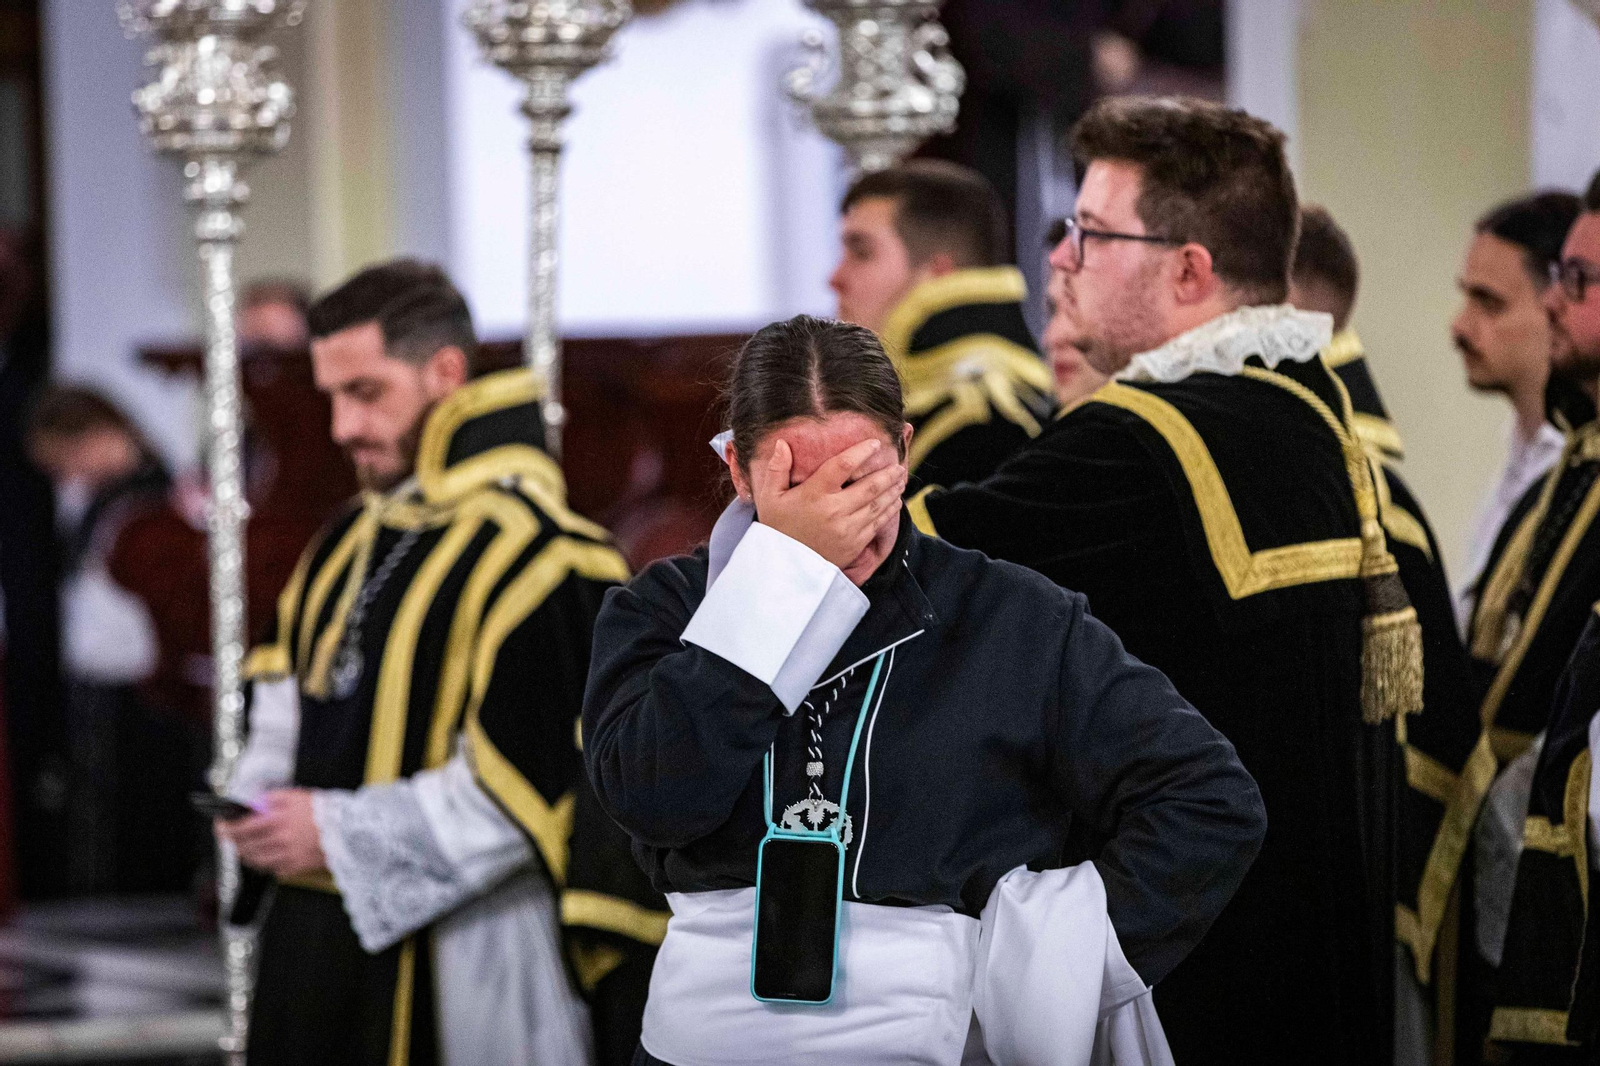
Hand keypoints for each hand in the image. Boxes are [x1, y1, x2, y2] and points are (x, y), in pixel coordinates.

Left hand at [218, 788, 327, 878]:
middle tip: (231, 836)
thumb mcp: (296, 796)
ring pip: (254, 860)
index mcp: (277, 820)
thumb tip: (252, 802)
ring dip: (245, 853)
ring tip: (246, 846)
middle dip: (233, 841)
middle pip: (244, 846)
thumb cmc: (324, 811)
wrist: (348, 830)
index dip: (226, 828)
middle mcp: (279, 840)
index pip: (241, 827)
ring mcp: (286, 857)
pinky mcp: (294, 868)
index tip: (221, 826)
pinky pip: (270, 869)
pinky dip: (263, 863)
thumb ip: (270, 798)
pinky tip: (266, 855)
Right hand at [751, 437, 905, 570]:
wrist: (784, 568)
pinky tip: (895, 501)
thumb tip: (783, 443)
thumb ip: (777, 469)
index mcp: (814, 494)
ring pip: (878, 504)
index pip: (843, 466)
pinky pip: (878, 523)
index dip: (861, 452)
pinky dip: (889, 510)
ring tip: (901, 479)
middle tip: (898, 464)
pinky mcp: (855, 544)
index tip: (875, 443)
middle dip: (888, 473)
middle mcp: (834, 510)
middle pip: (870, 486)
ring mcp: (847, 529)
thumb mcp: (770, 498)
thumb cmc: (777, 529)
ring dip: (893, 490)